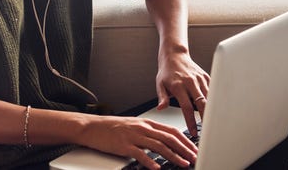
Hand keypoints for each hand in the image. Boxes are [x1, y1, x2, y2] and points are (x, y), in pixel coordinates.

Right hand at [76, 114, 197, 168]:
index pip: (171, 131)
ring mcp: (133, 136)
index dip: (185, 140)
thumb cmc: (112, 128)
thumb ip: (149, 132)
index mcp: (146, 123)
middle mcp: (142, 128)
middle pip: (169, 138)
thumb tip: (164, 141)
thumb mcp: (134, 125)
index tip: (194, 149)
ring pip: (158, 146)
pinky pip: (139, 154)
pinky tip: (157, 167)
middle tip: (194, 157)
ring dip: (173, 156)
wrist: (92, 127)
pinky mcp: (124, 145)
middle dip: (184, 149)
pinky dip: (149, 161)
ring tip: (183, 163)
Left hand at [156, 49, 210, 136]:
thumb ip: (162, 97)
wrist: (174, 54)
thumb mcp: (160, 84)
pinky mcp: (206, 76)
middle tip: (207, 129)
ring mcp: (199, 79)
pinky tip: (214, 109)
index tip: (193, 132)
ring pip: (210, 98)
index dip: (191, 121)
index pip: (187, 107)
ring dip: (212, 110)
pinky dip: (214, 100)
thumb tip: (161, 108)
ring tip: (212, 122)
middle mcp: (190, 82)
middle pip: (202, 103)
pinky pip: (212, 90)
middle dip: (206, 118)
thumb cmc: (166, 71)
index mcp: (178, 86)